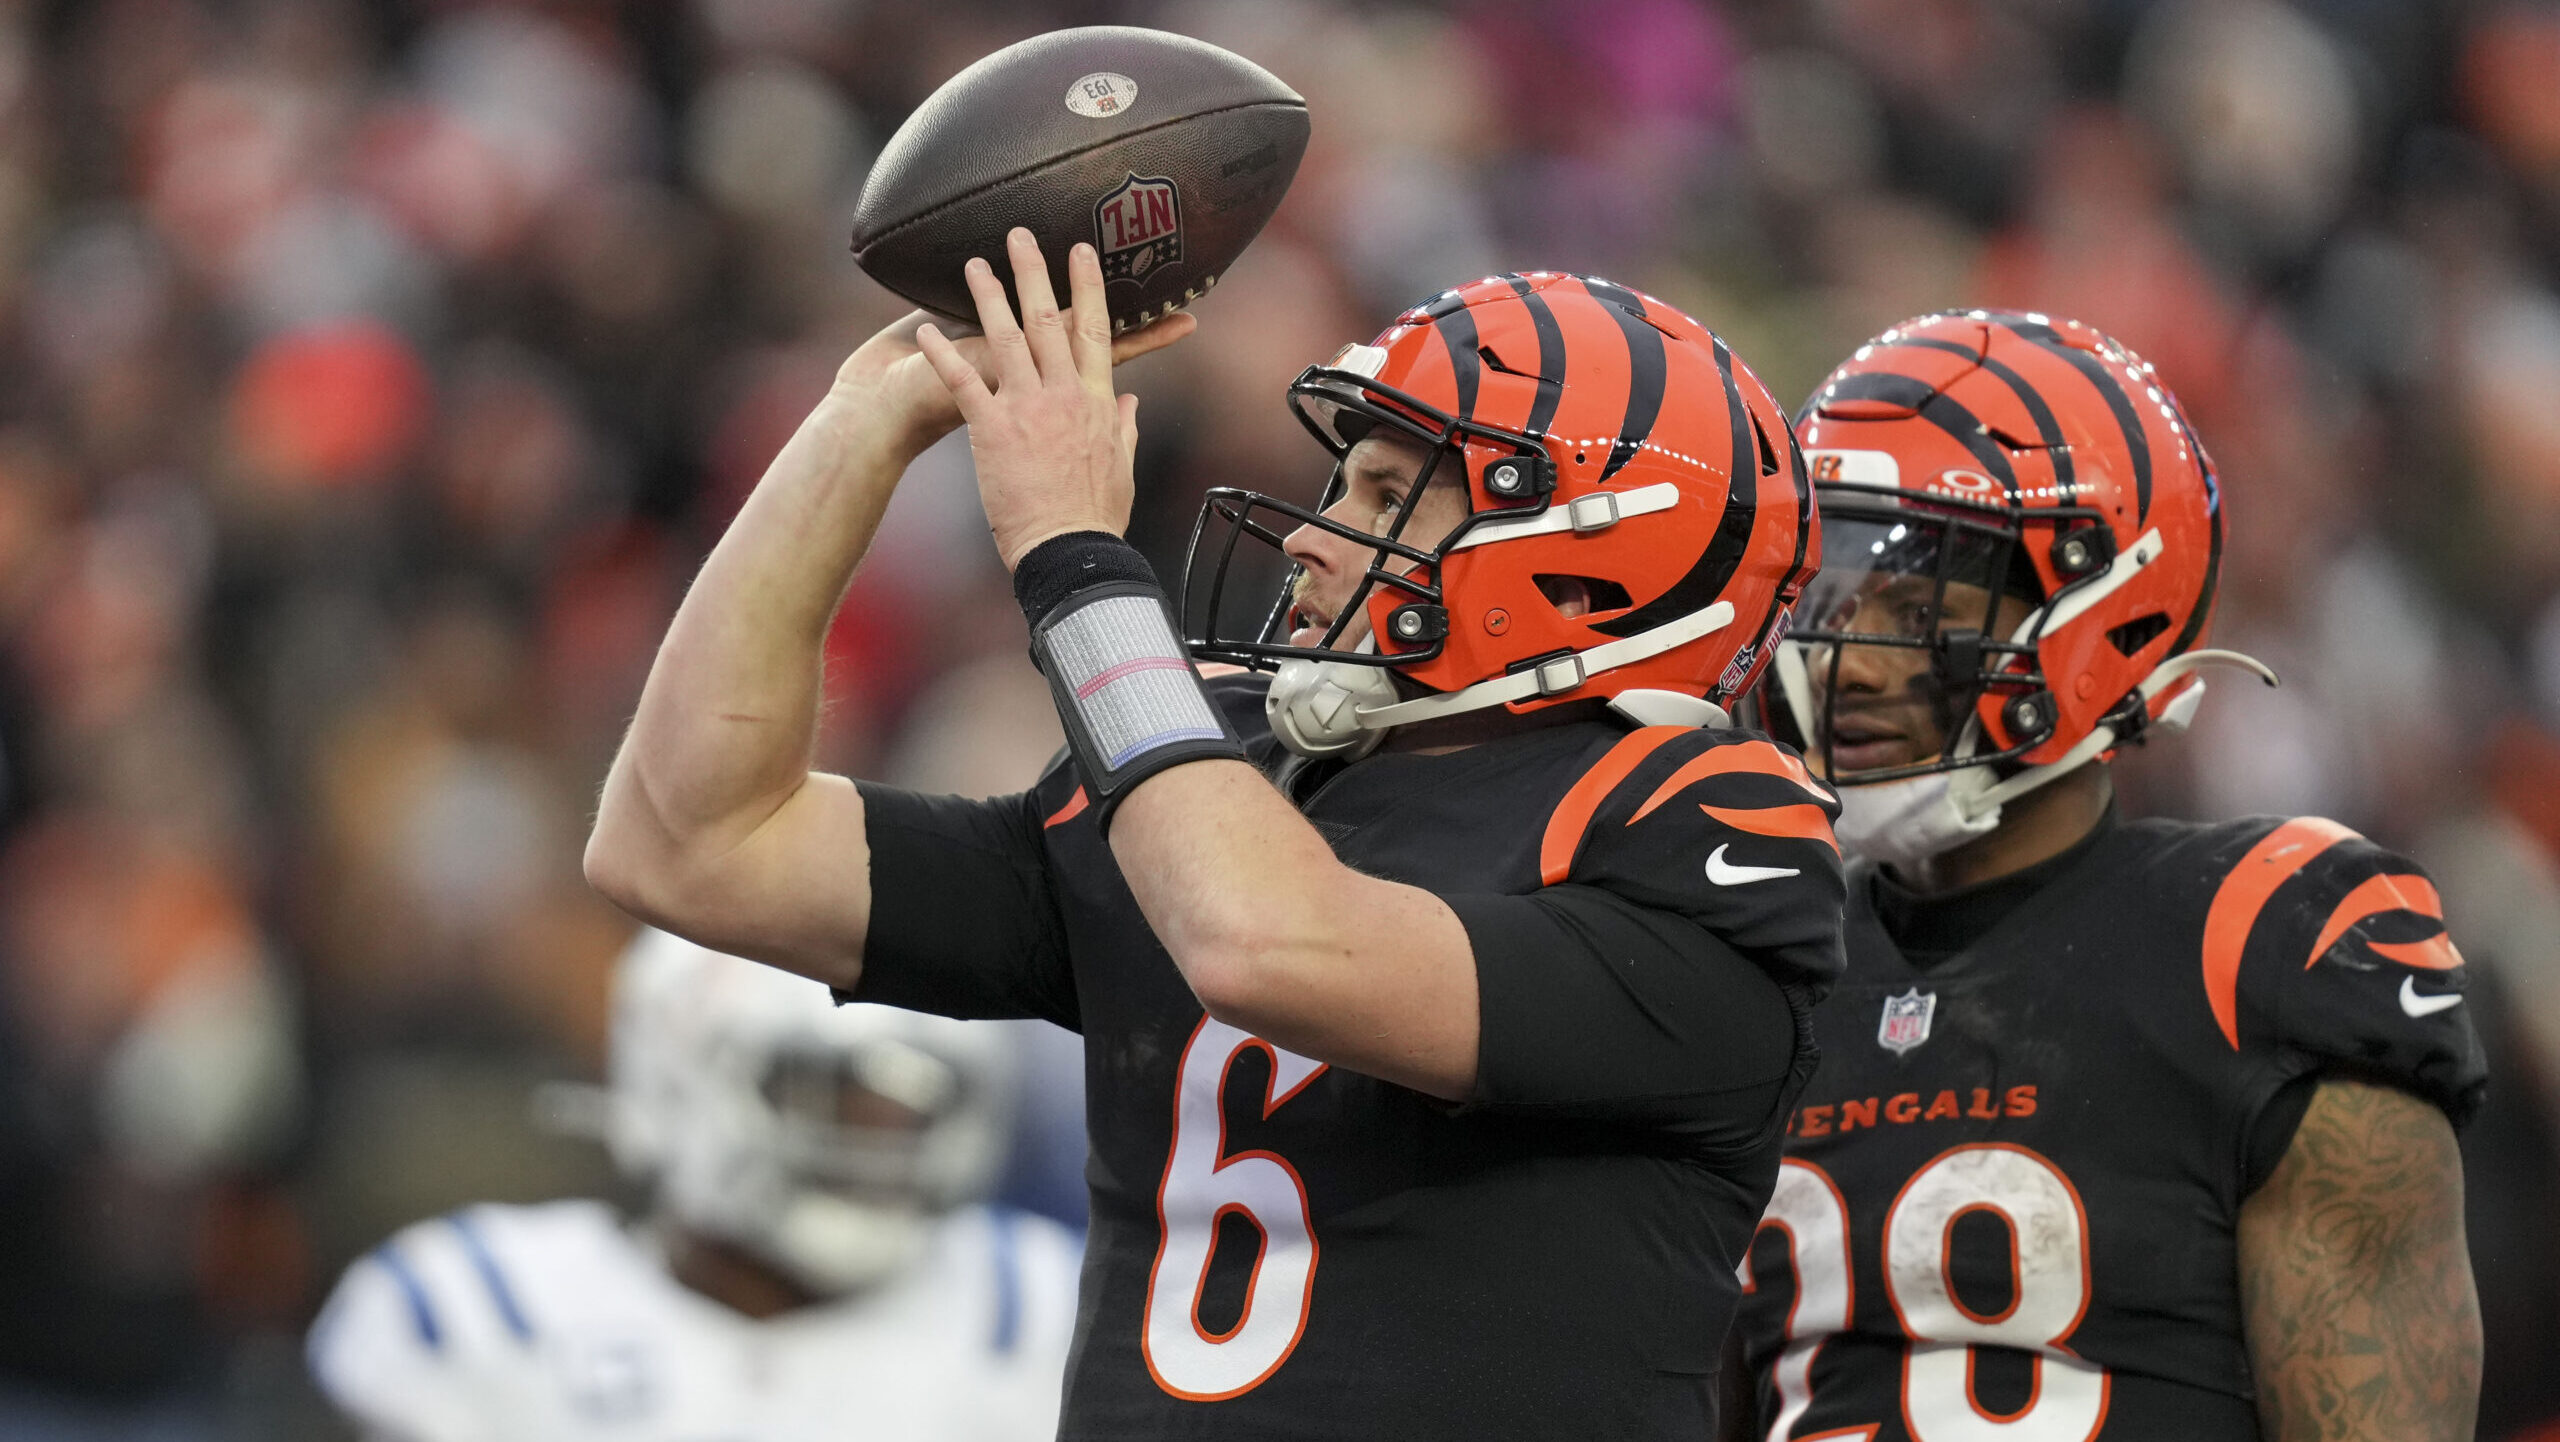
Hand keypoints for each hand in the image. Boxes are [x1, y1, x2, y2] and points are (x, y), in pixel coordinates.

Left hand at [914, 229, 1188, 567]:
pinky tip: (924, 330)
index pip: (1096, 332)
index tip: (1082, 254)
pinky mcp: (993, 429)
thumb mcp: (1121, 470)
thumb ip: (1124, 429)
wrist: (1070, 551)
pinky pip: (962, 383)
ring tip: (973, 263)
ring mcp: (1028, 408)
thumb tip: (1131, 405)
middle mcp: (1065, 395)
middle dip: (1035, 273)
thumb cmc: (1094, 518)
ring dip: (989, 297)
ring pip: (1007, 338)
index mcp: (1098, 402)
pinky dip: (942, 355)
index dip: (1089, 289)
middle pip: (1050, 320)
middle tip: (1022, 235)